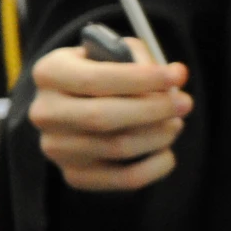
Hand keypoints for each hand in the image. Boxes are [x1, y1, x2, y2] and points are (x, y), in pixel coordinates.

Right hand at [30, 39, 190, 192]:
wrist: (80, 100)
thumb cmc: (107, 69)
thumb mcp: (117, 51)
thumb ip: (141, 60)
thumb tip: (174, 78)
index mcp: (50, 73)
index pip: (94, 79)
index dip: (142, 78)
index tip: (178, 75)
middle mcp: (44, 112)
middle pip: (102, 117)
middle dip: (153, 109)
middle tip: (185, 103)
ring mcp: (55, 148)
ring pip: (116, 147)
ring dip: (158, 135)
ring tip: (175, 123)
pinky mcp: (74, 174)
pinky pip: (122, 179)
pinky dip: (154, 167)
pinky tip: (166, 152)